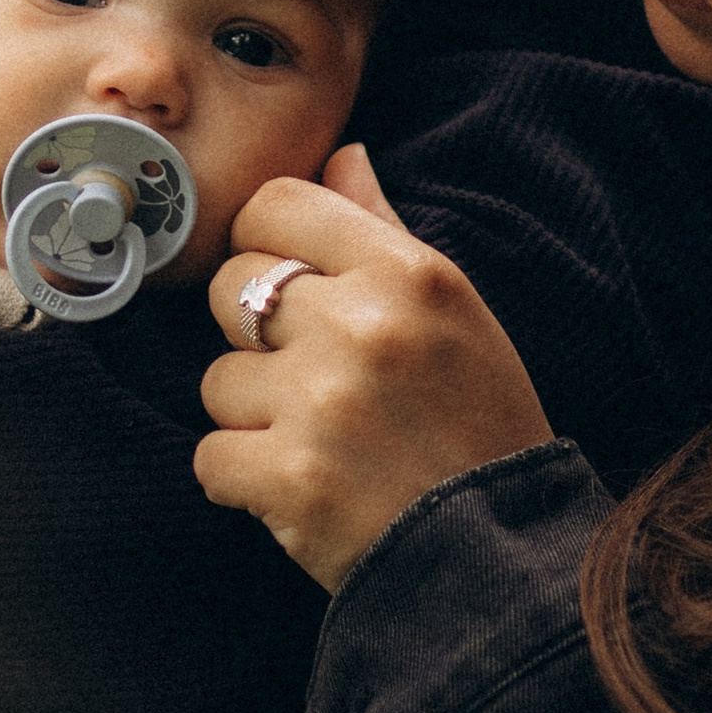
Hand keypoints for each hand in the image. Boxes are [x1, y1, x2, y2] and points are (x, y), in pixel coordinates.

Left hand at [193, 145, 550, 590]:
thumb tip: (341, 156)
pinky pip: (210, 456)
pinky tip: (299, 489)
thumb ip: (382, 229)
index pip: (274, 205)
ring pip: (216, 379)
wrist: (501, 556)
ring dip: (253, 416)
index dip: (267, 246)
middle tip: (314, 382)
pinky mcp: (289, 479)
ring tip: (321, 443)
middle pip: (229, 287)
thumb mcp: (455, 311)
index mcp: (406, 272)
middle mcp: (361, 325)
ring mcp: (321, 403)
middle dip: (255, 336)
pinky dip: (242, 480)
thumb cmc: (479, 425)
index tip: (291, 291)